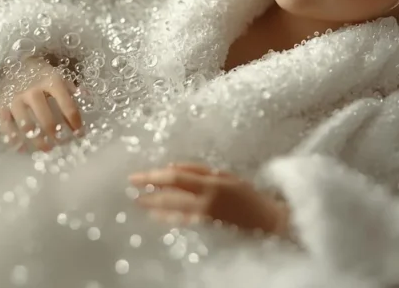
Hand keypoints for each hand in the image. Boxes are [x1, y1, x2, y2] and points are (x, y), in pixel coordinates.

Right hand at [0, 57, 82, 150]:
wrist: (13, 61)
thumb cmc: (41, 72)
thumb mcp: (58, 75)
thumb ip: (72, 88)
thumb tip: (87, 97)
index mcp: (51, 81)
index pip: (67, 105)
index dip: (75, 121)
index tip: (80, 133)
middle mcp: (32, 90)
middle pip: (46, 118)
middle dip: (56, 134)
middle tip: (61, 143)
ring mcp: (15, 98)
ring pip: (26, 125)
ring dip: (38, 140)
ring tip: (47, 149)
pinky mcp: (0, 105)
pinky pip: (6, 126)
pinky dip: (14, 140)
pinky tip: (22, 149)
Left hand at [128, 163, 289, 234]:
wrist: (267, 222)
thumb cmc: (247, 194)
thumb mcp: (224, 175)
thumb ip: (197, 170)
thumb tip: (170, 168)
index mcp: (210, 184)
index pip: (174, 178)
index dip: (152, 177)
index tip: (135, 177)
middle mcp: (204, 203)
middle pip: (168, 198)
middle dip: (147, 195)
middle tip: (131, 192)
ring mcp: (203, 219)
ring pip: (171, 213)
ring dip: (153, 207)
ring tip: (139, 204)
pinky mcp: (205, 230)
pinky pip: (180, 223)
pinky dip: (166, 219)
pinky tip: (157, 217)